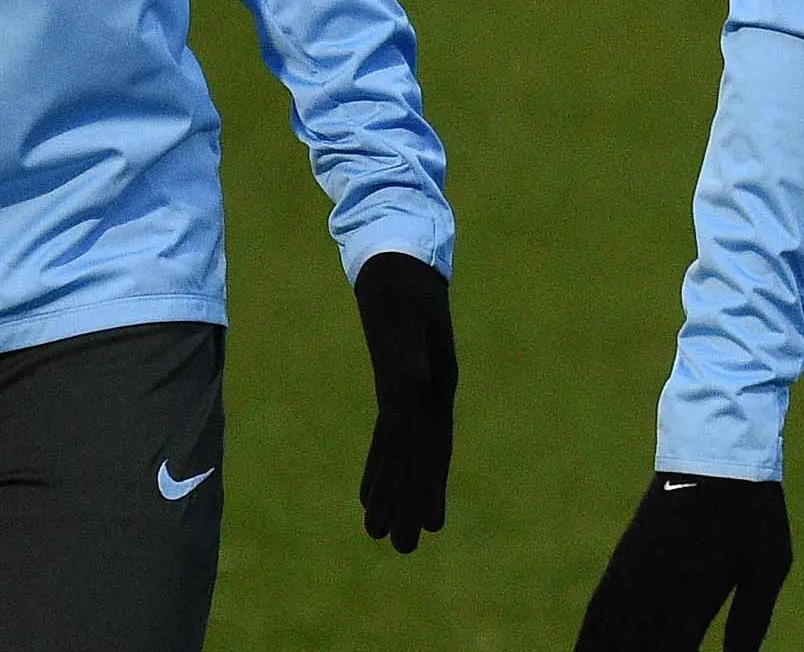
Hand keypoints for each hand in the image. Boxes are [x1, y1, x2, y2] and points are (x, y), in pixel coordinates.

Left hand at [354, 252, 456, 551]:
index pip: (422, 447)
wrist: (402, 254)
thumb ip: (408, 349)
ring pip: (408, 451)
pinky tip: (374, 487)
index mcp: (429, 385)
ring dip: (399, 490)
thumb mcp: (403, 313)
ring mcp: (418, 390)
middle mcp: (427, 394)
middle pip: (419, 458)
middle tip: (404, 549)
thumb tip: (413, 385)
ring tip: (386, 533)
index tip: (422, 525)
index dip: (420, 485)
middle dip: (412, 501)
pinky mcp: (403, 383)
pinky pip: (393, 434)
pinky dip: (384, 463)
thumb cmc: (401, 282)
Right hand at [575, 473, 791, 651]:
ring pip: (604, 635)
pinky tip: (587, 650)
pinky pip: (599, 607)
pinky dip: (590, 637)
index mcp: (691, 596)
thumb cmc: (753, 509)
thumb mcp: (768, 566)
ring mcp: (634, 572)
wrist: (717, 445)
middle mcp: (654, 588)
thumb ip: (750, 623)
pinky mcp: (626, 557)